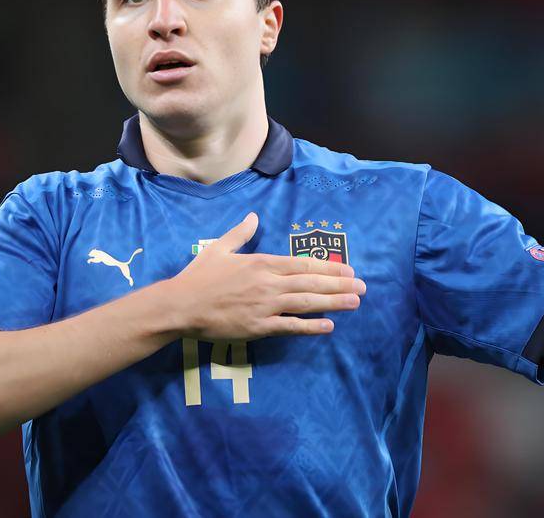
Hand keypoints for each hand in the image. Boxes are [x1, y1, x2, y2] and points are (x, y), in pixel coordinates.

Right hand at [167, 212, 365, 339]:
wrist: (180, 306)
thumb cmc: (198, 276)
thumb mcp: (219, 248)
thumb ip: (240, 233)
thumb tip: (253, 216)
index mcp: (261, 263)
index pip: (302, 264)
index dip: (327, 267)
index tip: (347, 269)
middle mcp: (268, 283)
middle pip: (311, 282)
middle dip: (339, 284)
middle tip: (362, 287)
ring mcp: (265, 306)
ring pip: (306, 303)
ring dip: (333, 302)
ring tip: (355, 302)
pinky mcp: (258, 327)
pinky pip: (290, 326)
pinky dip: (310, 327)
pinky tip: (329, 326)